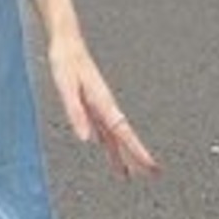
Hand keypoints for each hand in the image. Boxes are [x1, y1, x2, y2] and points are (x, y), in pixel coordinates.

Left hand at [48, 33, 160, 178]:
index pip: (124, 133)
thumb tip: (86, 139)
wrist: (66, 43)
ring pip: (114, 137)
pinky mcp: (92, 106)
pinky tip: (111, 153)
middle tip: (153, 175)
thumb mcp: (66, 88)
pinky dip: (110, 145)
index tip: (150, 166)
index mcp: (103, 103)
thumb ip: (76, 113)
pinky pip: (105, 130)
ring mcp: (100, 107)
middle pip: (124, 138)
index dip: (137, 151)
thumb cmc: (64, 62)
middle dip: (138, 157)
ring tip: (130, 174)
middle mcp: (105, 107)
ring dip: (123, 155)